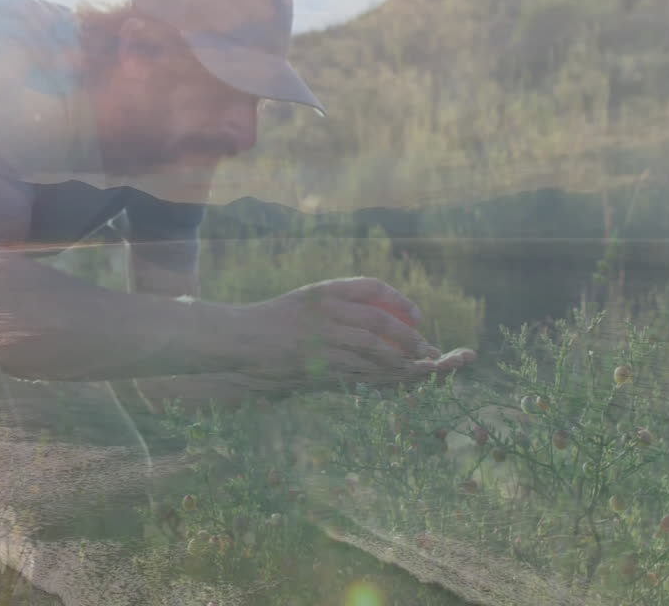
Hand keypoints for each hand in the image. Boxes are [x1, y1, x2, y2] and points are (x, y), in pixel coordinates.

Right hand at [232, 277, 475, 389]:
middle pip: (379, 319)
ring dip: (400, 359)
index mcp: (324, 289)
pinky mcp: (315, 360)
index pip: (371, 286)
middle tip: (429, 349)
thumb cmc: (271, 323)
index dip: (399, 299)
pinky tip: (392, 381)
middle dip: (409, 336)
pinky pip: (355, 368)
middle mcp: (325, 308)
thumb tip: (373, 316)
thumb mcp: (304, 303)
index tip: (417, 315)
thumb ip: (334, 306)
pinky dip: (378, 374)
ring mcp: (320, 335)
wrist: (239, 339)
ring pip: (372, 346)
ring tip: (419, 367)